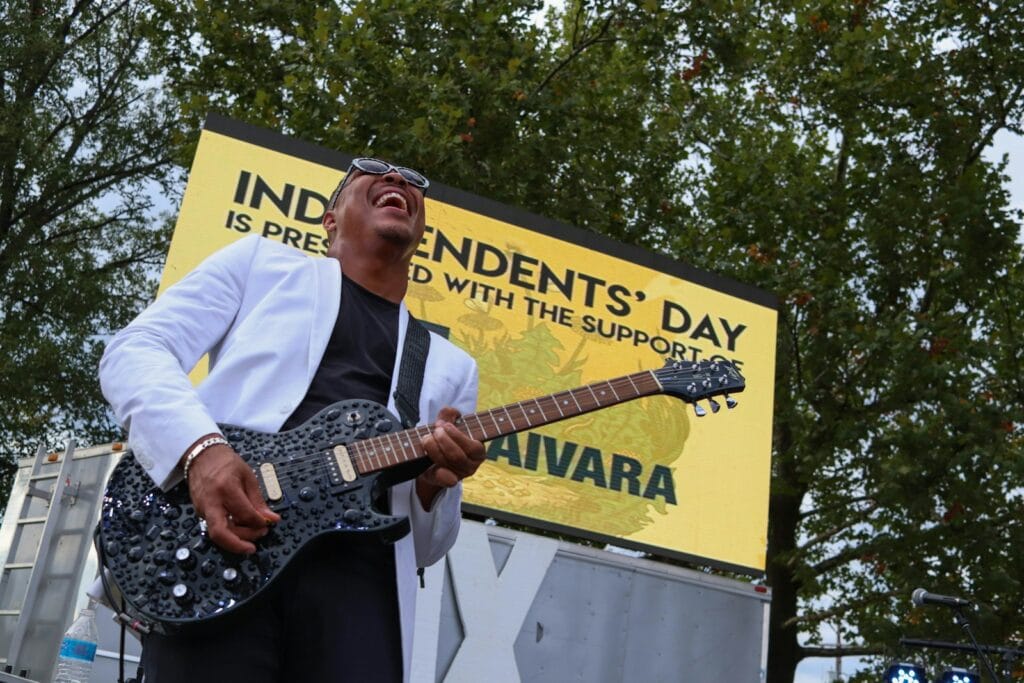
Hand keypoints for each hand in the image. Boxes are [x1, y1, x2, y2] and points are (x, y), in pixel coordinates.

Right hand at [183, 437, 280, 553]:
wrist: (202, 456)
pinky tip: (241, 529)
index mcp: (226, 488)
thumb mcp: (248, 476)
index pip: (244, 514)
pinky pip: (215, 528)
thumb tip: (271, 518)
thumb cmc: (225, 462)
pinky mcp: (199, 512)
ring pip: (217, 535)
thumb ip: (258, 501)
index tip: (268, 523)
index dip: (259, 522)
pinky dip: (229, 532)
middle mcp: (211, 501)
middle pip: (221, 533)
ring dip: (237, 539)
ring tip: (253, 533)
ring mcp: (202, 509)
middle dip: (241, 543)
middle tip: (259, 538)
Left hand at [416, 406, 485, 507]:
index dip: (456, 435)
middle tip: (434, 431)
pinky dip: (439, 473)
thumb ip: (449, 415)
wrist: (434, 460)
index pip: (472, 447)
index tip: (444, 425)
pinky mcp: (447, 482)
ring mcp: (460, 475)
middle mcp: (472, 466)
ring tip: (426, 438)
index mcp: (478, 452)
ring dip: (434, 449)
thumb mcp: (446, 425)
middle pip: (457, 456)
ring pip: (447, 464)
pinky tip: (432, 465)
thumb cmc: (445, 440)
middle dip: (443, 441)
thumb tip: (452, 412)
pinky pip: (446, 480)